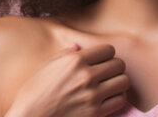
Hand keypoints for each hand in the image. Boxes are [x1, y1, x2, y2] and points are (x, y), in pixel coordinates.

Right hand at [6, 43, 130, 116]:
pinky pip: (120, 100)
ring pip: (124, 82)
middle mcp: (86, 76)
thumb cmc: (33, 93)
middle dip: (114, 67)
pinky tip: (108, 98)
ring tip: (110, 85)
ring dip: (118, 82)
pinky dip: (117, 98)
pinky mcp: (96, 112)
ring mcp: (92, 95)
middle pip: (119, 64)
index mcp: (75, 61)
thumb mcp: (44, 67)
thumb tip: (77, 46)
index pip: (109, 49)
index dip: (106, 54)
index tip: (101, 60)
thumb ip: (64, 55)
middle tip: (107, 73)